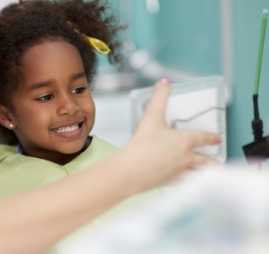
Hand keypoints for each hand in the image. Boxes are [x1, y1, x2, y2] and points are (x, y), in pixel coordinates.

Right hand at [121, 77, 220, 192]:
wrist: (130, 171)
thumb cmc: (141, 146)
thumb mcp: (150, 116)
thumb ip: (159, 97)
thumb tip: (164, 82)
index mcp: (184, 142)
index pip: (203, 139)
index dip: (211, 138)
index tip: (217, 139)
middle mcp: (185, 159)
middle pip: (205, 162)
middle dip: (212, 163)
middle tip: (217, 164)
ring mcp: (177, 173)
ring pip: (197, 175)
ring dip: (203, 175)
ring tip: (207, 176)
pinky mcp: (167, 183)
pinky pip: (182, 184)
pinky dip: (186, 183)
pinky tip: (183, 183)